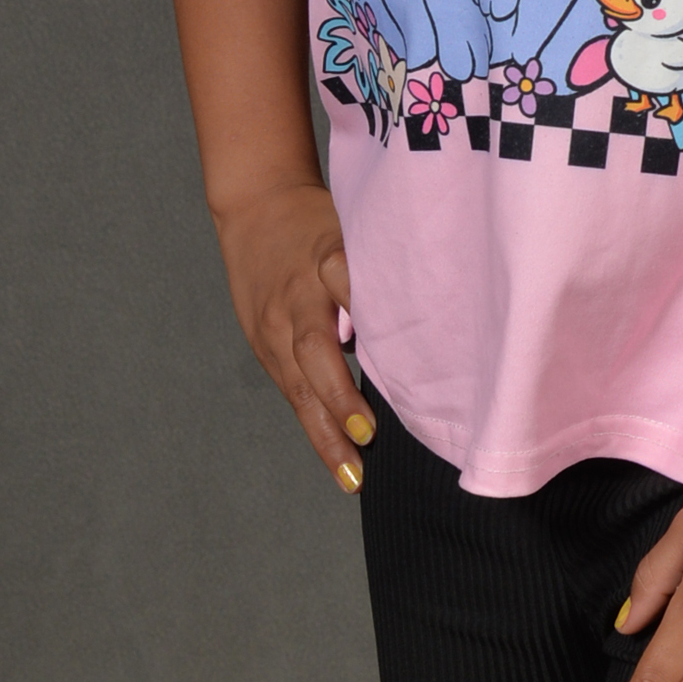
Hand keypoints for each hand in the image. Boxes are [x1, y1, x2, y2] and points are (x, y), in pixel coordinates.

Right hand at [213, 180, 373, 492]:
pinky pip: (292, 392)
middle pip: (314, 349)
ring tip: (351, 475)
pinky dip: (316, 428)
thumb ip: (380, 269)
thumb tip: (426, 319)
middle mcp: (296, 297)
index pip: (345, 283)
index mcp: (325, 257)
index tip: (392, 349)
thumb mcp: (353, 226)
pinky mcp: (264, 346)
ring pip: (298, 384)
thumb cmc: (322, 221)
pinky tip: (340, 464)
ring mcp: (275, 326)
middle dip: (339, 396)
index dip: (364, 311)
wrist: (256, 206)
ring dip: (326, 432)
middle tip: (368, 434)